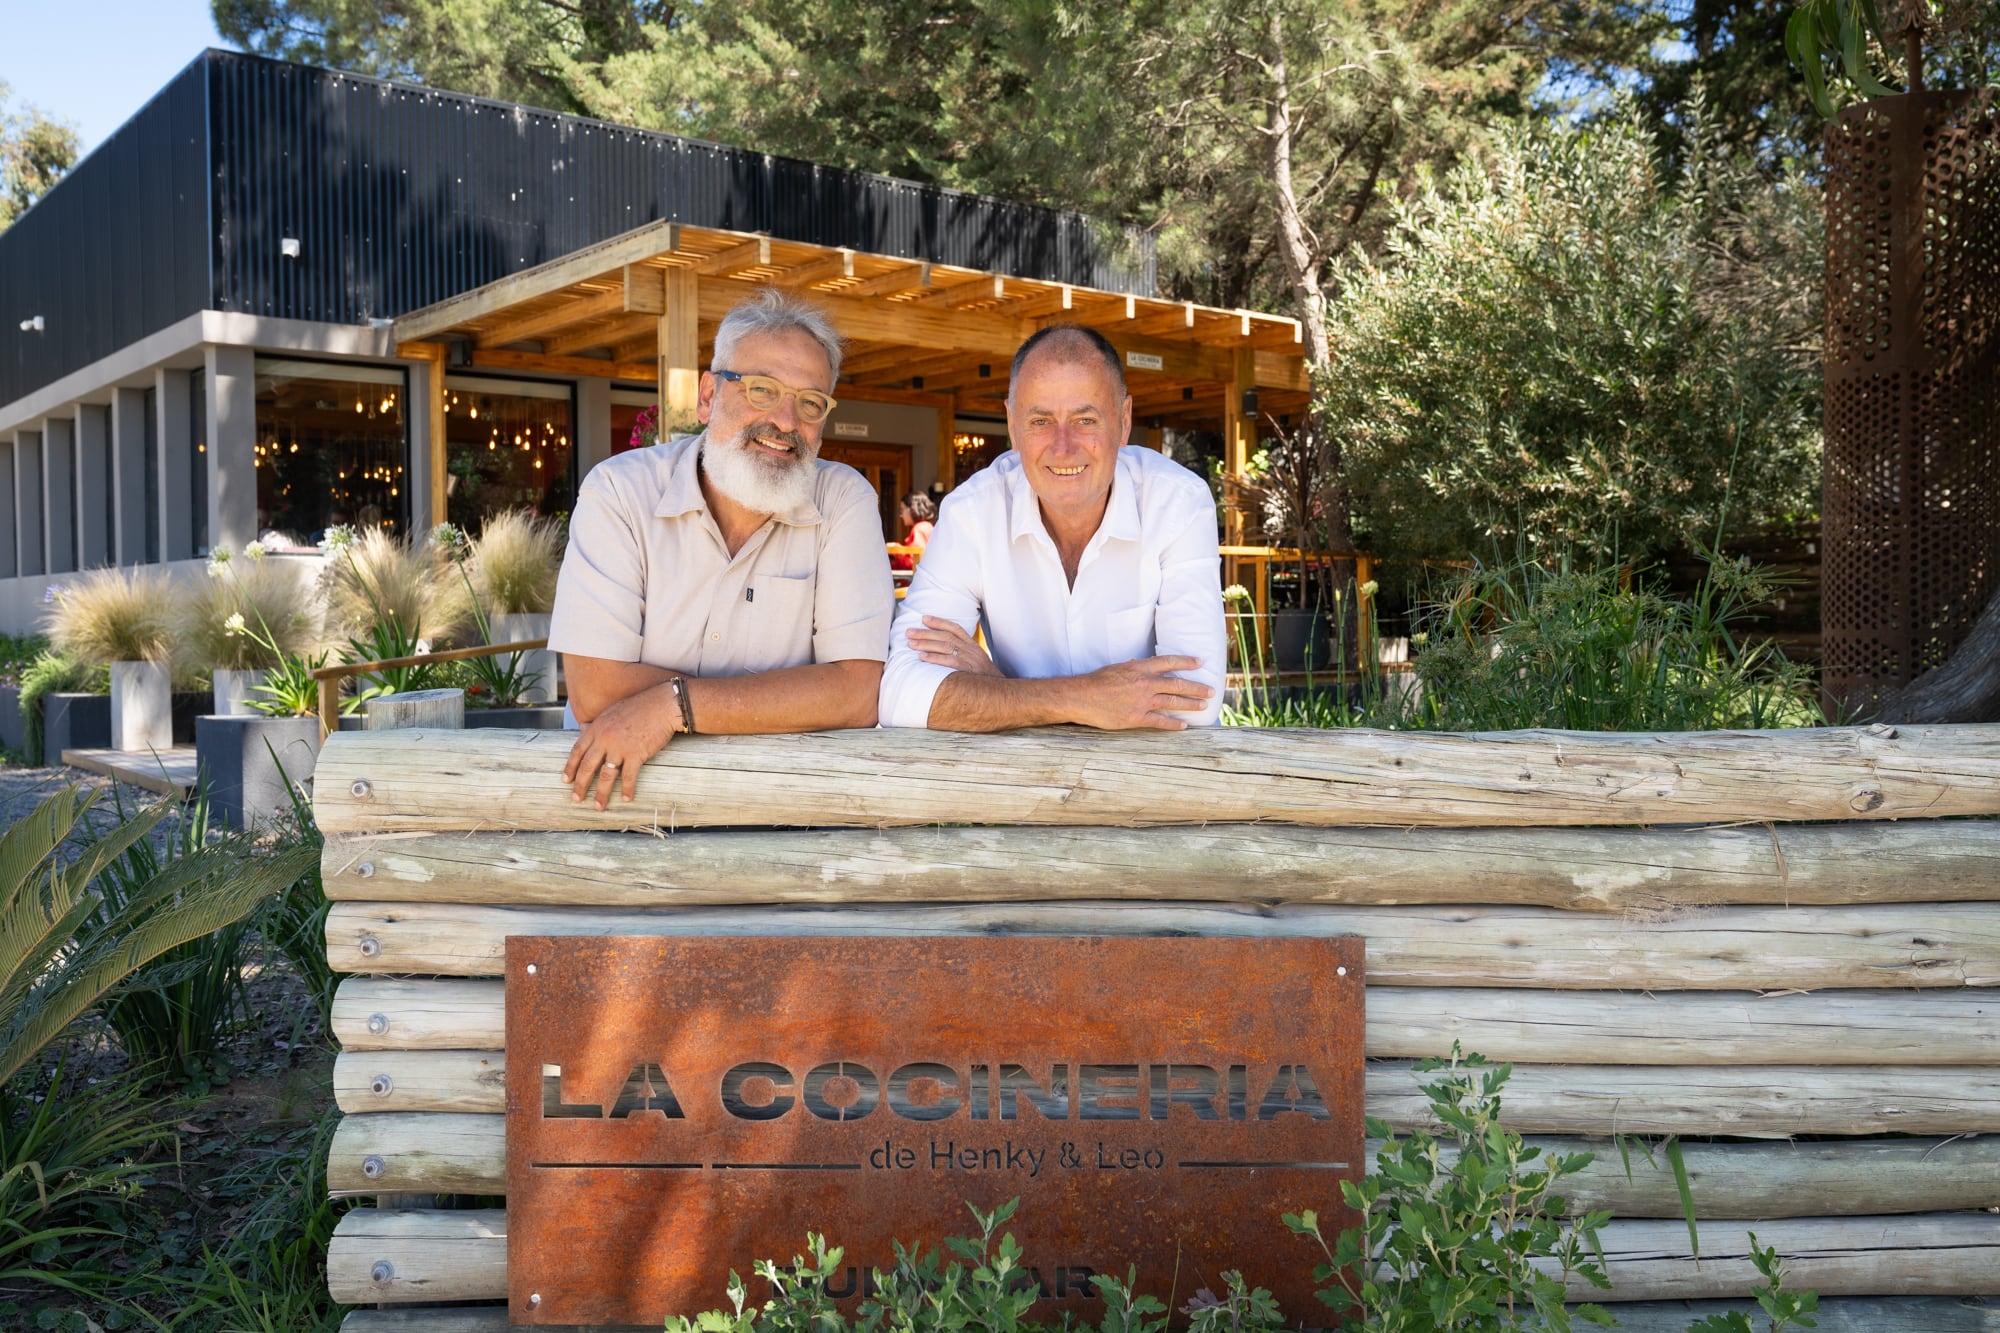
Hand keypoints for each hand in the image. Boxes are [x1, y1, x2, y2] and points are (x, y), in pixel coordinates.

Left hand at [562, 683, 679, 808]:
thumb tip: (582, 727)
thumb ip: (597, 723)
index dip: (570, 766)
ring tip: (598, 806)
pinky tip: (627, 799)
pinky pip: (629, 776)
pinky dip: (628, 789)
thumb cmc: (639, 706)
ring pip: (606, 774)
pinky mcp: (636, 753)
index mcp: (597, 728)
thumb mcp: (612, 711)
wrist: (662, 705)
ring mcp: (620, 747)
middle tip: (576, 799)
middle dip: (580, 784)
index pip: (578, 750)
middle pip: (588, 765)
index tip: (566, 780)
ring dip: (601, 793)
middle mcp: (605, 738)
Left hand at [907, 615, 1001, 678]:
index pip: (955, 628)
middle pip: (946, 636)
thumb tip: (943, 653)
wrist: (1001, 692)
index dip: (939, 622)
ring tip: (911, 644)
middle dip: (926, 633)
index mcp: (973, 646)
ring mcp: (971, 660)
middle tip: (909, 632)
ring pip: (945, 646)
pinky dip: (934, 658)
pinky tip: (922, 657)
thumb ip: (963, 656)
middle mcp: (972, 650)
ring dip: (926, 644)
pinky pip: (949, 662)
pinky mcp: (968, 671)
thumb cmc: (985, 680)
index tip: (924, 618)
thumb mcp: (977, 663)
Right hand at [1069, 656, 1211, 730]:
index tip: (1200, 663)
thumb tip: (1143, 666)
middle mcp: (1145, 683)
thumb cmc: (1097, 682)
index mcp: (1140, 668)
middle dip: (1197, 687)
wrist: (1081, 697)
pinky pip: (1160, 721)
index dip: (1186, 662)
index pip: (1169, 662)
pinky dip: (1173, 724)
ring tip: (1203, 706)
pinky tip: (1183, 726)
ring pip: (1173, 702)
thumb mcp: (1117, 668)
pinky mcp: (1136, 718)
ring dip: (1191, 704)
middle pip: (1177, 684)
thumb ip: (1134, 668)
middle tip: (1211, 690)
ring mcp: (1142, 701)